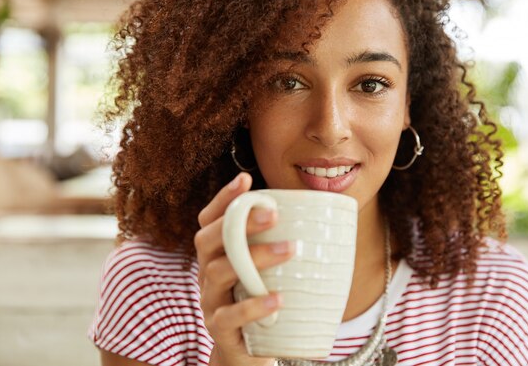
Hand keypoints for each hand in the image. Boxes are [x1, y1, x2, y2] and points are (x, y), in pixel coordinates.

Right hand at [194, 172, 292, 365]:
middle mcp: (207, 274)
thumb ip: (279, 243)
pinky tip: (278, 298)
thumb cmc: (263, 301)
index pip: (210, 220)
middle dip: (238, 223)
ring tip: (290, 249)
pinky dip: (253, 306)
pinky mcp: (220, 331)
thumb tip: (320, 212)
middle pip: (207, 241)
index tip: (245, 179)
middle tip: (272, 214)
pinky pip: (229, 317)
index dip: (223, 199)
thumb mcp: (267, 271)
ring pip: (219, 273)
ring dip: (255, 258)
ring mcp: (211, 302)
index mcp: (217, 255)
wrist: (251, 352)